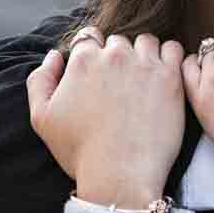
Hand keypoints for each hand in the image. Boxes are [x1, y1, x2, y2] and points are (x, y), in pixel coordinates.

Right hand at [27, 30, 185, 209]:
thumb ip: (40, 80)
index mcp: (83, 60)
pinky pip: (173, 49)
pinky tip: (164, 78)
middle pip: (117, 41)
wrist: (119, 175)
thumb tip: (54, 56)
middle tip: (120, 86)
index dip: (91, 53)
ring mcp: (145, 64)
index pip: (88, 37)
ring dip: (144, 55)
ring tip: (143, 81)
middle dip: (117, 57)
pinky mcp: (170, 77)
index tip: (98, 74)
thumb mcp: (42, 118)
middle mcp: (115, 55)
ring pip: (146, 42)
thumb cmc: (80, 151)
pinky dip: (169, 58)